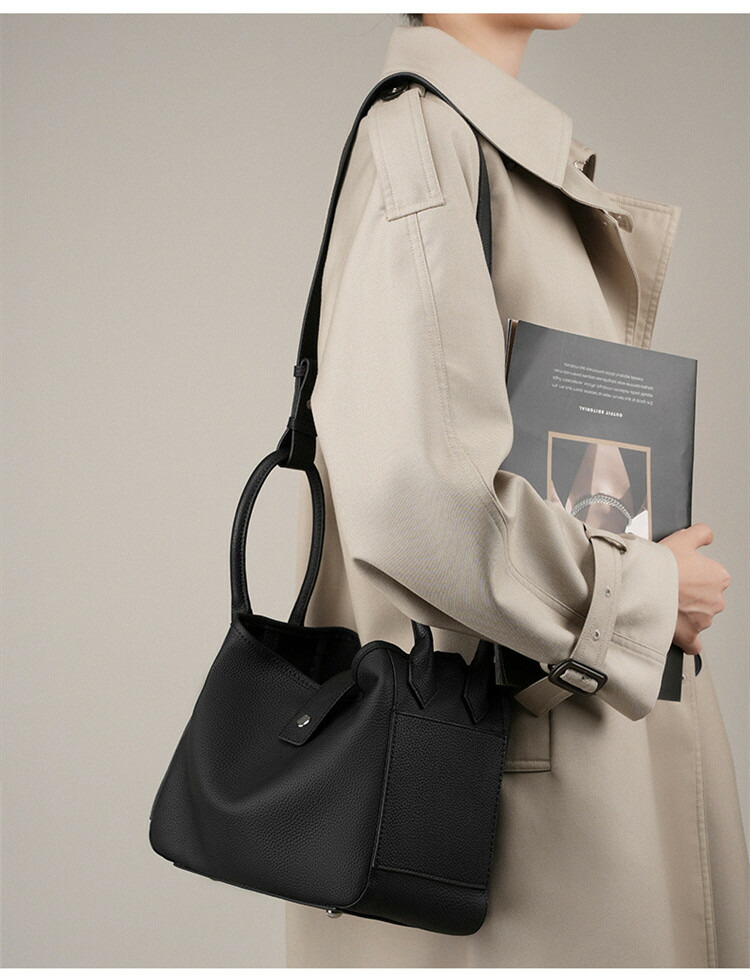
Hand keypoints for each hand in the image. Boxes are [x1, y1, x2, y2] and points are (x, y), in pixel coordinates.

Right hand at [657, 523, 730, 653]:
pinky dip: (686, 639)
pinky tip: (676, 631)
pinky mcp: (689, 636)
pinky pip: (693, 643)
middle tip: (669, 587)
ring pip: (698, 617)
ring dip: (685, 613)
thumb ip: (700, 533)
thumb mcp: (682, 538)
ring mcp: (703, 620)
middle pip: (705, 598)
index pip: (711, 576)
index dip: (693, 573)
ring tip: (663, 602)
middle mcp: (716, 600)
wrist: (642, 587)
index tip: (680, 573)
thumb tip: (707, 535)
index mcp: (718, 577)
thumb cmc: (660, 566)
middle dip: (690, 595)